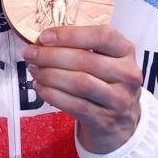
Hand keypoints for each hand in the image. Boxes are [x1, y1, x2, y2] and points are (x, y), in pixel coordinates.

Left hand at [22, 24, 143, 153]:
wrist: (122, 123)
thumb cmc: (106, 82)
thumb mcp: (106, 60)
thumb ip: (82, 47)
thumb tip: (42, 41)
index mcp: (126, 51)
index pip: (102, 36)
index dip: (70, 34)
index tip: (44, 36)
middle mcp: (127, 74)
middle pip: (86, 60)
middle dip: (51, 56)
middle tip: (30, 54)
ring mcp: (119, 99)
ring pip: (79, 83)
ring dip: (50, 75)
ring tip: (34, 70)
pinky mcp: (106, 120)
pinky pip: (74, 105)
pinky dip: (53, 95)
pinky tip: (41, 88)